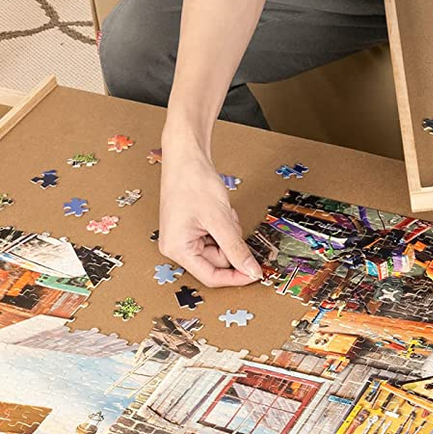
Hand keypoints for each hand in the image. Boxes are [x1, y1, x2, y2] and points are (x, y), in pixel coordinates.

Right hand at [158, 138, 262, 287]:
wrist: (186, 156)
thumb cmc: (193, 182)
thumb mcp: (220, 220)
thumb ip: (236, 249)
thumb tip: (251, 271)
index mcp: (177, 249)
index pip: (211, 276)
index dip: (236, 277)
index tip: (256, 274)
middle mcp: (177, 247)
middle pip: (217, 262)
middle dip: (232, 244)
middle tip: (233, 224)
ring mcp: (184, 238)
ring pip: (220, 249)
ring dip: (229, 234)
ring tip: (224, 213)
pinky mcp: (191, 229)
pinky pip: (216, 238)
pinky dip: (225, 227)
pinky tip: (220, 211)